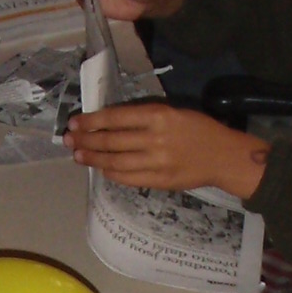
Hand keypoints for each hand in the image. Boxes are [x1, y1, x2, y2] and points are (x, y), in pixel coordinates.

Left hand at [68, 104, 267, 199]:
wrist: (222, 156)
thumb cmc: (197, 129)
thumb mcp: (173, 112)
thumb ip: (143, 117)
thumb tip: (109, 123)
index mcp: (158, 115)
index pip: (115, 117)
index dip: (91, 121)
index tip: (75, 122)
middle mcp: (155, 138)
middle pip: (111, 140)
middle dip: (86, 140)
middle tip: (69, 140)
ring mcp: (156, 162)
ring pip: (115, 161)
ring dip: (93, 158)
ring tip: (78, 155)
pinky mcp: (159, 181)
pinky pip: (128, 178)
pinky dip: (111, 173)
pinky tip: (101, 168)